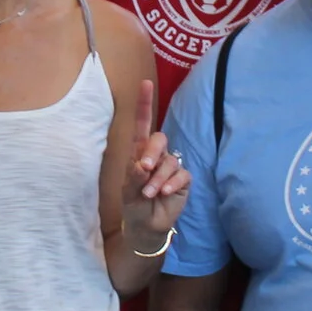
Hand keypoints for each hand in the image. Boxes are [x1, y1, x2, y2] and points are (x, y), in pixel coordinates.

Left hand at [120, 78, 189, 251]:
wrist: (145, 226)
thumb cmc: (134, 204)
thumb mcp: (128, 191)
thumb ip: (134, 177)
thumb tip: (142, 165)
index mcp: (139, 153)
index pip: (142, 125)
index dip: (144, 105)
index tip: (145, 84)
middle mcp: (156, 156)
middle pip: (159, 139)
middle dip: (152, 152)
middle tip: (144, 168)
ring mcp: (171, 167)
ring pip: (170, 161)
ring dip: (158, 178)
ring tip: (150, 194)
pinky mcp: (183, 180)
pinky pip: (182, 174)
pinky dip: (171, 183)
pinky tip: (164, 193)